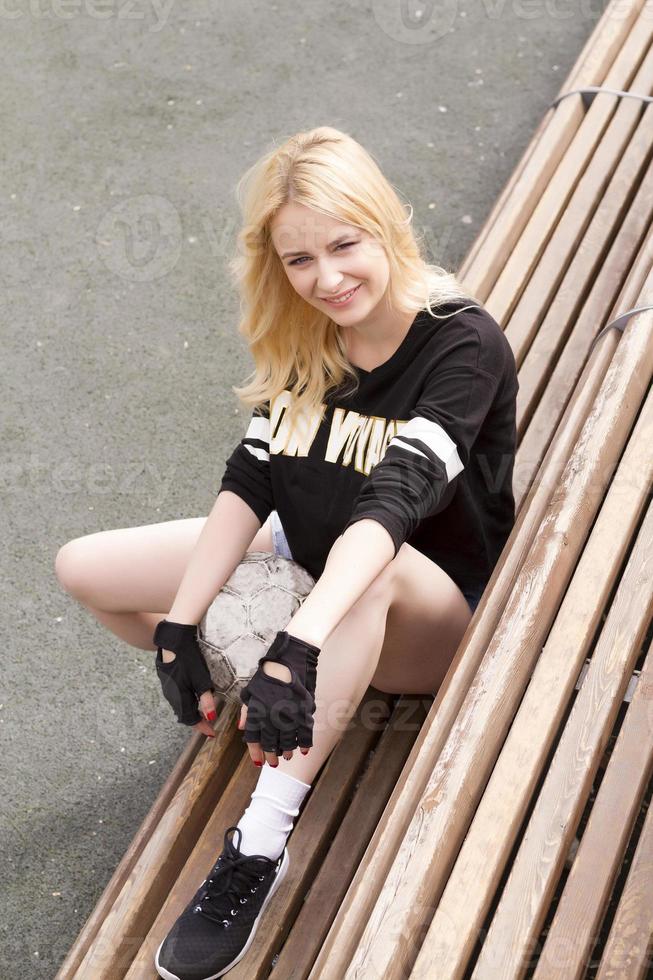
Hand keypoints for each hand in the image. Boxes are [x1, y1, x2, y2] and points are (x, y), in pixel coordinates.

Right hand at [153, 619, 217, 733]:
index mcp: (180, 699)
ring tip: (202, 712)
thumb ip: (206, 700)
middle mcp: (171, 696)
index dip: (201, 727)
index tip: (211, 733)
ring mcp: (167, 688)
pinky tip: (192, 696)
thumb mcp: (201, 680)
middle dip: (196, 720)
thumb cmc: (189, 660)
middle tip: (208, 724)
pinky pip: (177, 697)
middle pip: (184, 714)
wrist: (173, 642)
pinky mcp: (167, 680)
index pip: (190, 720)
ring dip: (191, 711)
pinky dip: (186, 701)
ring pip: (180, 705)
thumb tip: (211, 717)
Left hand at [239, 630, 319, 766]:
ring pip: (288, 740)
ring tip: (287, 756)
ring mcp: (289, 713)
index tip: (258, 762)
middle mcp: (272, 714)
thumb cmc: (269, 672)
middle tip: (274, 762)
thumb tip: (241, 728)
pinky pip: (305, 732)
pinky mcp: (304, 709)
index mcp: (257, 709)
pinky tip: (303, 750)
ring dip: (287, 751)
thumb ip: (247, 710)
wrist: (291, 656)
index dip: (255, 752)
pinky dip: (304, 743)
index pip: (254, 737)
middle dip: (271, 755)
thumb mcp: (252, 689)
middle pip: (271, 742)